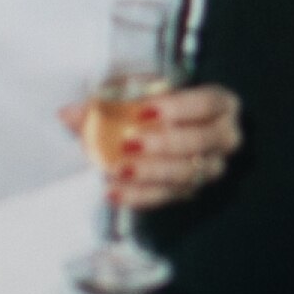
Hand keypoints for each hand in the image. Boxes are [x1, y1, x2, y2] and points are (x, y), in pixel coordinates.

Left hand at [58, 84, 240, 209]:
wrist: (168, 129)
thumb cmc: (158, 106)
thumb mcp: (140, 95)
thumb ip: (108, 101)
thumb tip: (68, 114)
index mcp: (221, 105)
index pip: (207, 103)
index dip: (178, 107)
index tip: (145, 110)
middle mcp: (225, 137)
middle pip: (199, 142)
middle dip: (163, 143)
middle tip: (129, 142)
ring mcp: (211, 168)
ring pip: (186, 174)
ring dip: (150, 172)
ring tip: (117, 169)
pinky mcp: (191, 191)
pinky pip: (167, 197)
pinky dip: (139, 196)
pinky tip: (113, 192)